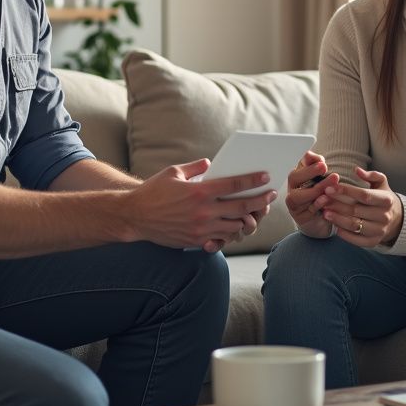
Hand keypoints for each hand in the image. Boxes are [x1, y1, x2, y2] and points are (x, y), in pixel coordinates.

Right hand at [127, 159, 276, 250]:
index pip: (233, 184)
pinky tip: (236, 226)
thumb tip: (211, 164)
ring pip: (235, 226)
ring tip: (255, 213)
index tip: (266, 177)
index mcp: (199, 191)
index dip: (252, 181)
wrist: (135, 217)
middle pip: (240, 207)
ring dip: (248, 219)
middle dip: (259, 201)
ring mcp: (201, 228)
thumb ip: (195, 167)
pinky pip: (221, 239)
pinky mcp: (196, 241)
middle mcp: (203, 211)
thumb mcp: (173, 172)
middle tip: (271, 196)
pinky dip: (231, 233)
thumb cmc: (153, 191)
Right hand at [284, 151, 338, 238]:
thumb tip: (309, 154)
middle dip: (309, 171)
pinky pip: (307, 210)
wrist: (323, 219)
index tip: (321, 161)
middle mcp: (292, 188)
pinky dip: (316, 204)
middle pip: (294, 177)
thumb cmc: (321, 194)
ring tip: (331, 182)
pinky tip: (325, 199)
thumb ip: (316, 164)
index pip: (298, 164)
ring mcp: (294, 203)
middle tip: (324, 167)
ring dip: (316, 188)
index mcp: (297, 175)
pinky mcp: (300, 217)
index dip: (307, 162)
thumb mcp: (321, 177)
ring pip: (299, 195)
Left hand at [320, 168, 403, 246]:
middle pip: (356, 211)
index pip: (363, 195)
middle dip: (337, 205)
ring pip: (354, 225)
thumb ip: (371, 175)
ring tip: (324, 213)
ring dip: (337, 219)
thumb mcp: (381, 183)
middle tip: (322, 200)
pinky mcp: (374, 242)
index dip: (345, 191)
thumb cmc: (382, 198)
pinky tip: (334, 226)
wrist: (396, 219)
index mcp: (386, 200)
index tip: (329, 188)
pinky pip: (357, 240)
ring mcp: (380, 230)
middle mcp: (384, 216)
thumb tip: (357, 170)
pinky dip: (344, 234)